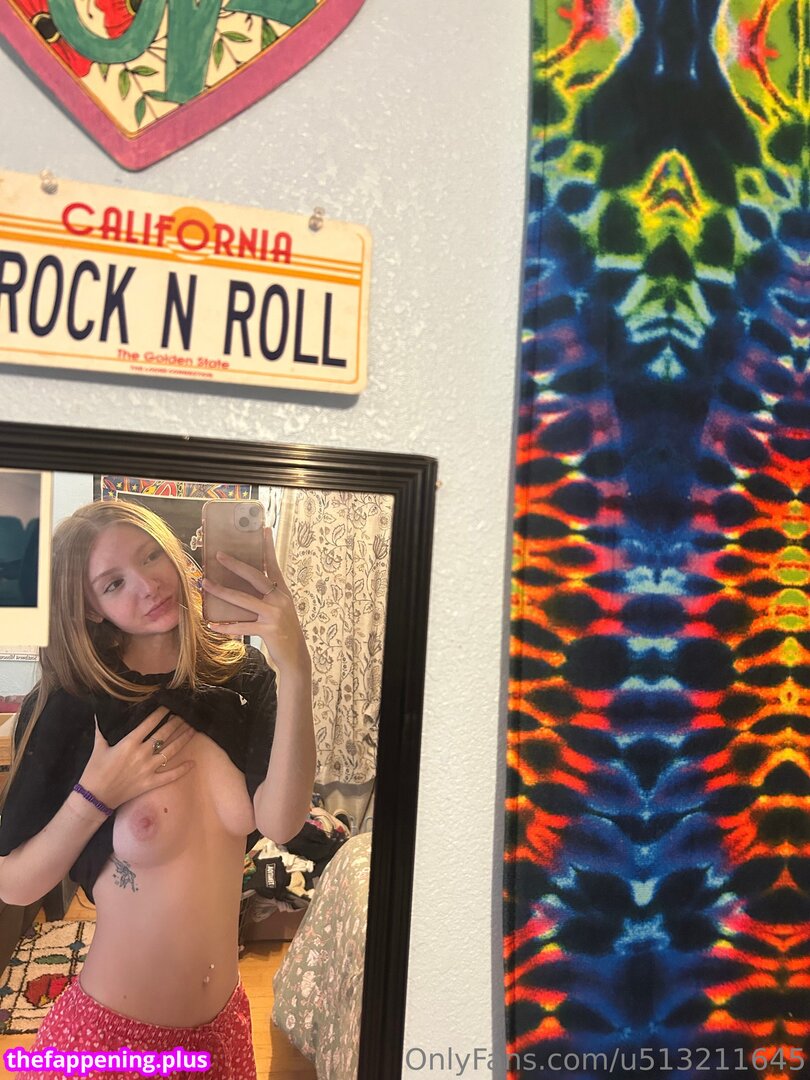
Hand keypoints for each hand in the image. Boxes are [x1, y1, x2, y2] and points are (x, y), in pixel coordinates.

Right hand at [79, 708, 195, 810]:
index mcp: (129, 742)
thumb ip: (100, 730)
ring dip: (183, 739)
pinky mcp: (151, 782)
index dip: (161, 713)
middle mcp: (142, 753)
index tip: (169, 705)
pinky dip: (182, 769)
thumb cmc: (95, 770)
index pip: (150, 723)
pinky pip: (170, 775)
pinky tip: (193, 762)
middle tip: (186, 714)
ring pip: (171, 750)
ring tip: (193, 729)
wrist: (95, 797)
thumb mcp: (98, 747)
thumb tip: (98, 715)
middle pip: (164, 734)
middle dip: (176, 723)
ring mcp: (148, 768)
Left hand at [204, 528, 310, 677]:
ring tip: (205, 583)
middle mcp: (280, 599)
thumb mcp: (279, 610)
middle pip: (256, 577)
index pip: (274, 565)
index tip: (264, 530)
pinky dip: (225, 626)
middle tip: (219, 555)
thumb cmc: (283, 631)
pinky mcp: (268, 630)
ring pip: (243, 599)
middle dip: (235, 565)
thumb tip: (241, 586)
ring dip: (221, 591)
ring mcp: (275, 614)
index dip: (268, 548)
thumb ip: (266, 597)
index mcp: (283, 592)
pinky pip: (241, 626)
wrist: (295, 656)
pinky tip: (212, 625)